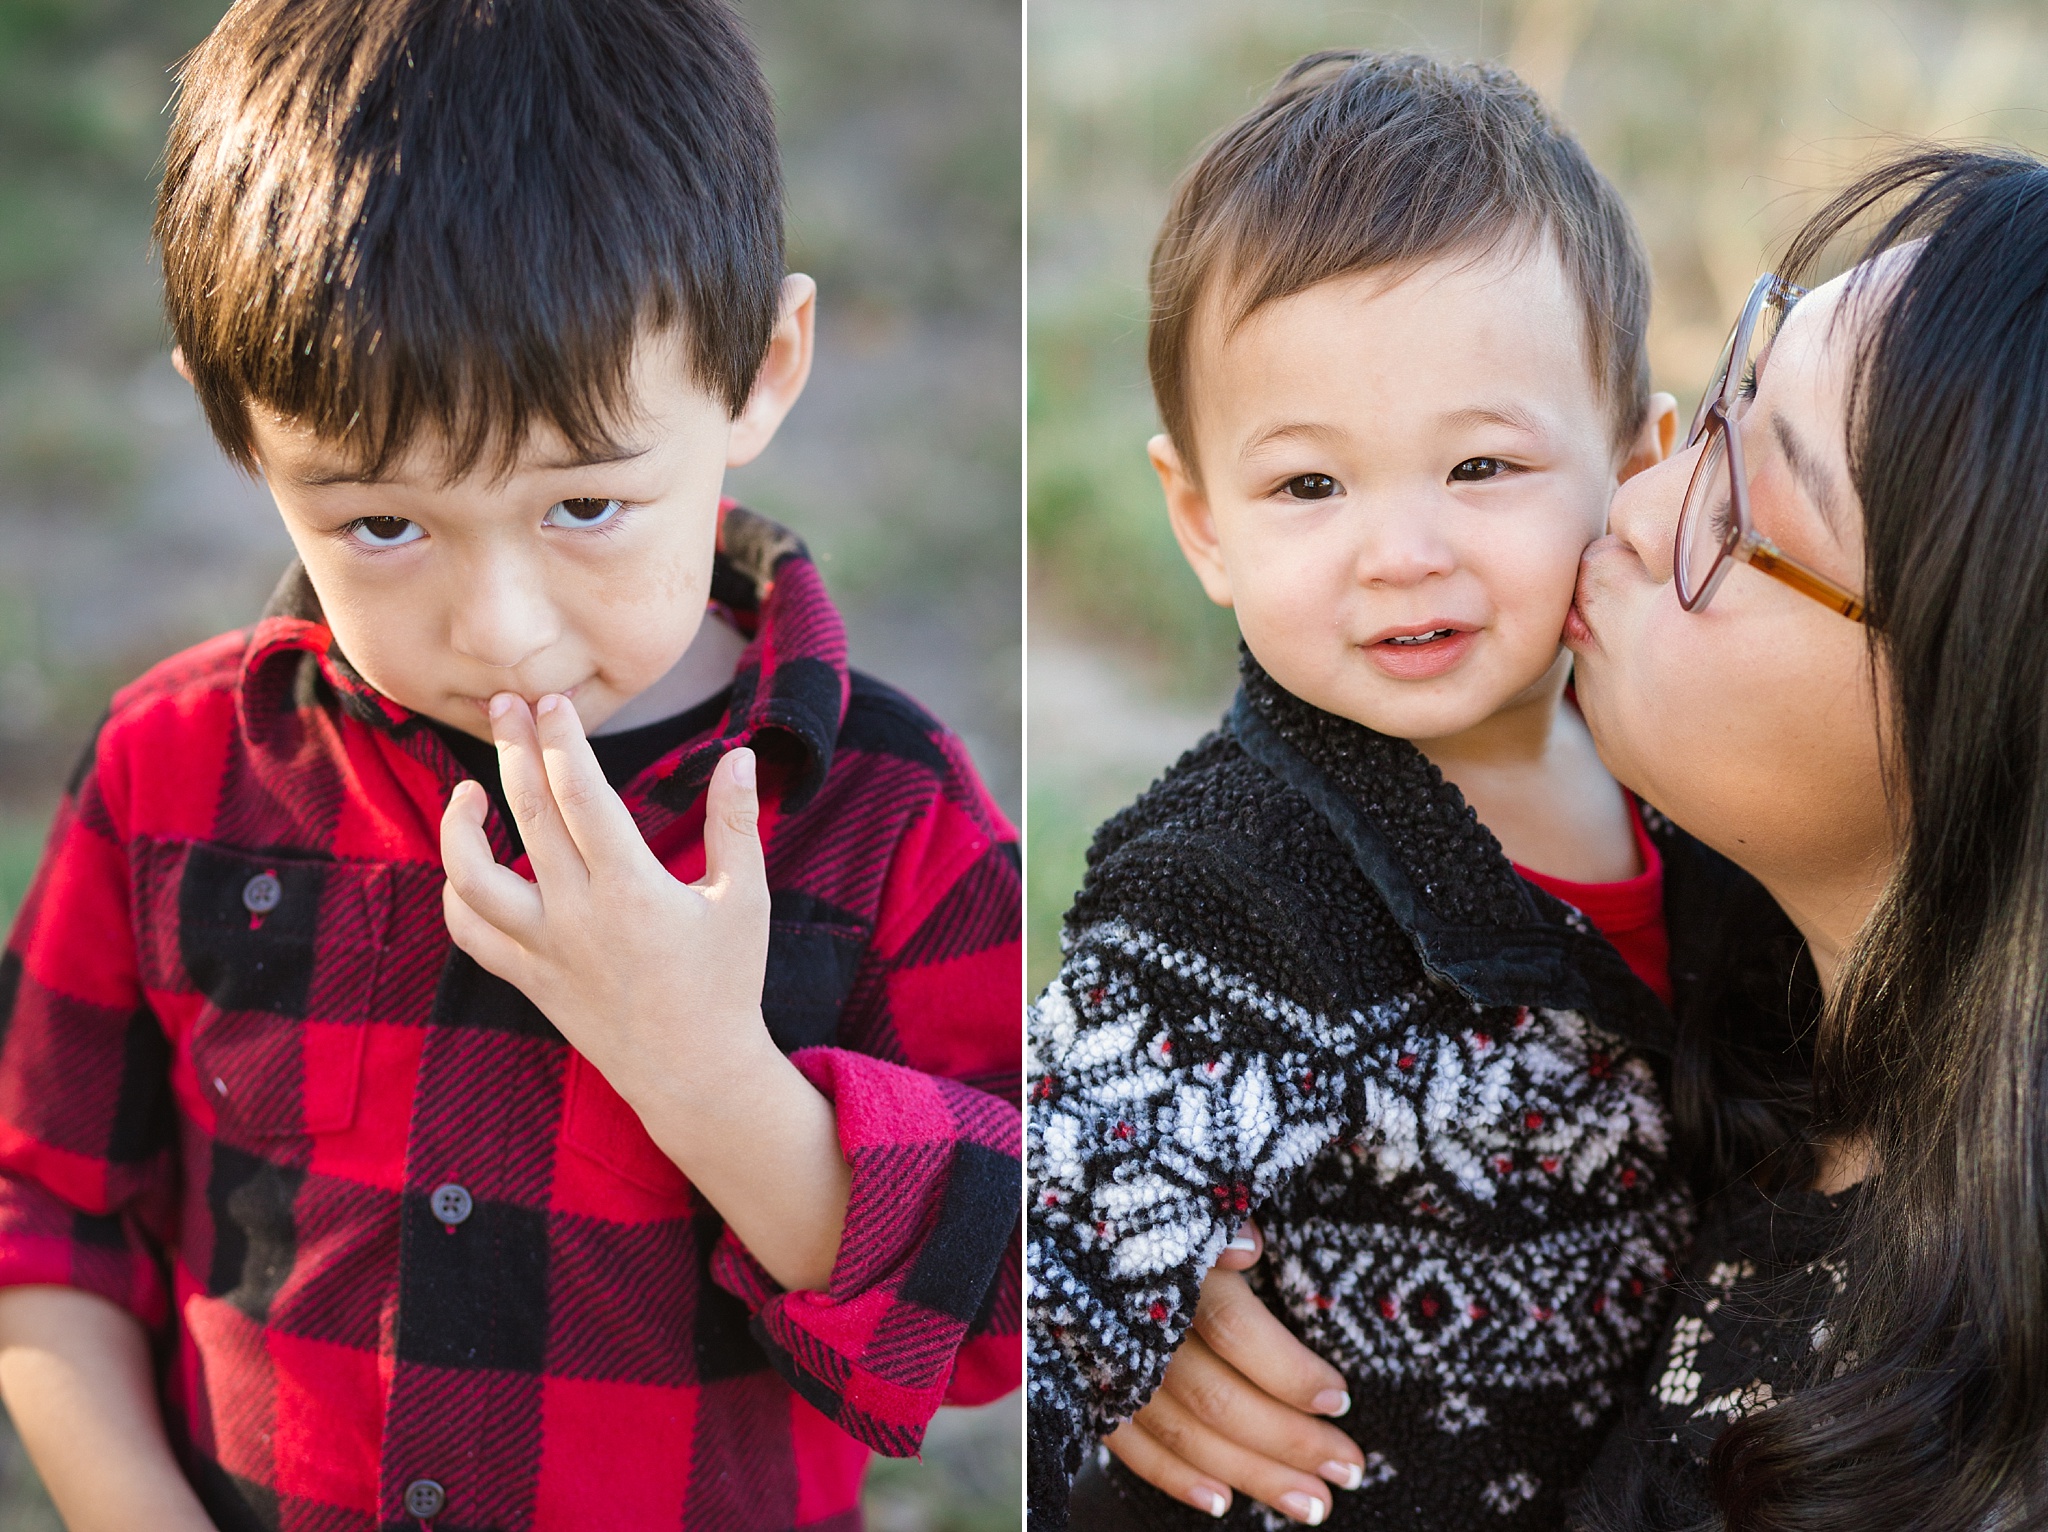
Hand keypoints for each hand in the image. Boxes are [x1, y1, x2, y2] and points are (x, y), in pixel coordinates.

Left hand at [439, 693, 849, 1291]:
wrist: (694, 1074)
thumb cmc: (727, 983)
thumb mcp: (747, 898)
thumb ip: (736, 822)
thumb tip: (740, 755)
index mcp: (632, 889)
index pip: (581, 794)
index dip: (561, 741)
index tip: (553, 702)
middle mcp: (577, 915)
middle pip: (525, 814)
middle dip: (512, 749)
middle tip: (506, 705)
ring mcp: (544, 950)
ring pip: (473, 876)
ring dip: (460, 825)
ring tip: (470, 787)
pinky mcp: (528, 978)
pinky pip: (470, 931)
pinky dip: (457, 891)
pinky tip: (467, 861)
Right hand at [1106, 1223, 1363, 1524]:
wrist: (1049, 1217)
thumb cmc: (1143, 1204)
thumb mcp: (1184, 1195)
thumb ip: (1221, 1219)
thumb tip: (1250, 1248)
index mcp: (1167, 1265)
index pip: (1233, 1330)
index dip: (1288, 1371)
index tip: (1341, 1398)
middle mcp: (1135, 1322)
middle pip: (1215, 1396)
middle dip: (1288, 1441)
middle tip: (1348, 1470)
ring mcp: (1107, 1363)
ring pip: (1182, 1432)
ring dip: (1250, 1474)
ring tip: (1312, 1505)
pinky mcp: (1086, 1389)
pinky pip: (1130, 1446)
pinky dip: (1175, 1478)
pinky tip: (1223, 1502)